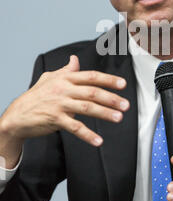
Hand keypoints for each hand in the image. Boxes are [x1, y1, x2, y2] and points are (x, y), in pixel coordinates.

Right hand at [0, 55, 129, 150]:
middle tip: (126, 105)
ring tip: (118, 118)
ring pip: (87, 108)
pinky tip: (98, 141)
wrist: (18, 114)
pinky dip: (88, 135)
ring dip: (104, 113)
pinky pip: (75, 127)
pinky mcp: (55, 119)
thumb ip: (66, 70)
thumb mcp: (49, 78)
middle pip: (92, 92)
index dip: (108, 79)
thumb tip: (75, 59)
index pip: (91, 76)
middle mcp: (64, 89)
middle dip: (111, 98)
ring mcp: (60, 104)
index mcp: (65, 78)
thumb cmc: (36, 95)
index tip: (123, 85)